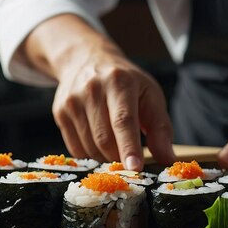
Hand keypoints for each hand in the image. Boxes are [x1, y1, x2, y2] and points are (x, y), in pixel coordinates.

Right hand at [22, 14, 174, 170]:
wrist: (86, 59)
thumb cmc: (126, 82)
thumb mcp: (149, 95)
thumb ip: (160, 128)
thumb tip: (167, 159)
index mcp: (119, 81)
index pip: (123, 120)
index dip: (129, 146)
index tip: (135, 168)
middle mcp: (92, 88)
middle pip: (104, 139)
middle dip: (119, 158)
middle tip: (130, 162)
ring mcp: (72, 101)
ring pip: (90, 147)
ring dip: (106, 158)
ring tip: (116, 146)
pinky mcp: (60, 112)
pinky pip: (76, 149)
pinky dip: (91, 155)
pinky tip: (99, 144)